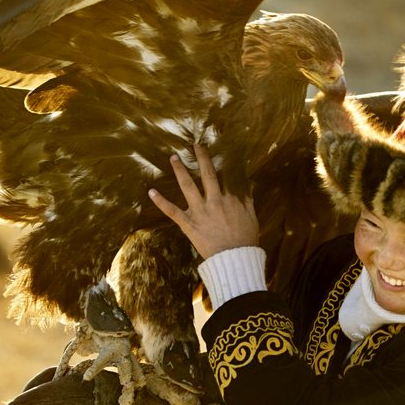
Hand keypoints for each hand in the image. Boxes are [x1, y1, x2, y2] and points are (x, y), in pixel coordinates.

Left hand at [148, 144, 259, 258]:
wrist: (234, 259)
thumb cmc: (245, 240)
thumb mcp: (252, 217)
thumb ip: (248, 200)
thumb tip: (248, 186)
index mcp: (230, 198)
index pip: (224, 178)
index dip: (220, 167)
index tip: (215, 157)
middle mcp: (214, 200)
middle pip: (206, 174)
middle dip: (200, 158)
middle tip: (194, 145)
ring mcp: (199, 211)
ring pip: (187, 186)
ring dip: (180, 170)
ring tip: (173, 158)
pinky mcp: (188, 223)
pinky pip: (172, 211)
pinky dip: (160, 201)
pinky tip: (151, 192)